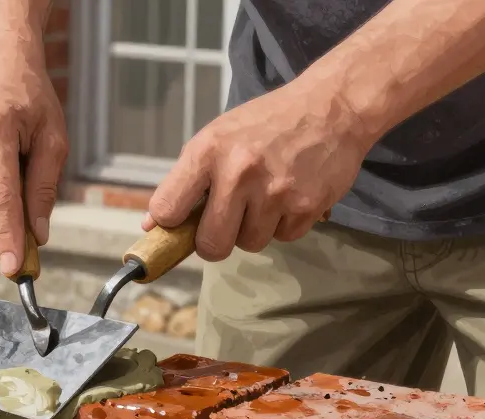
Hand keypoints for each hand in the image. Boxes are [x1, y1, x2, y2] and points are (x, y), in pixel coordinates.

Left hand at [143, 82, 375, 260]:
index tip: (181, 222)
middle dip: (215, 241)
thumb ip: (185, 180)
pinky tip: (290, 196)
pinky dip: (284, 225)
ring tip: (265, 198)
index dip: (171, 224)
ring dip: (253, 229)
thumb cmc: (266, 123)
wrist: (333, 107)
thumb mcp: (217, 137)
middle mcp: (238, 173)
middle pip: (211, 245)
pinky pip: (283, 238)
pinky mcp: (306, 207)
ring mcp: (275, 193)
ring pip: (249, 244)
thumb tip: (152, 225)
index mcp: (207, 151)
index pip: (167, 210)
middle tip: (225, 223)